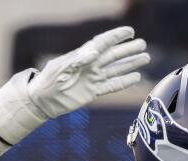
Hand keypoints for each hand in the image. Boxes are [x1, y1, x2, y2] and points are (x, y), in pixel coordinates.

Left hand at [29, 26, 148, 117]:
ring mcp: (92, 78)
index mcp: (82, 56)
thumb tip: (95, 52)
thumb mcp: (60, 69)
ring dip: (130, 63)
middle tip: (143, 44)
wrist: (41, 101)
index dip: (116, 36)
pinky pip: (111, 86)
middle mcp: (90, 66)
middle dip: (128, 49)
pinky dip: (124, 82)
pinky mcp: (92, 92)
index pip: (102, 43)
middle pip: (113, 55)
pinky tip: (136, 78)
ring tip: (145, 58)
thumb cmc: (48, 81)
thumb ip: (78, 60)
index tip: (130, 31)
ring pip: (116, 69)